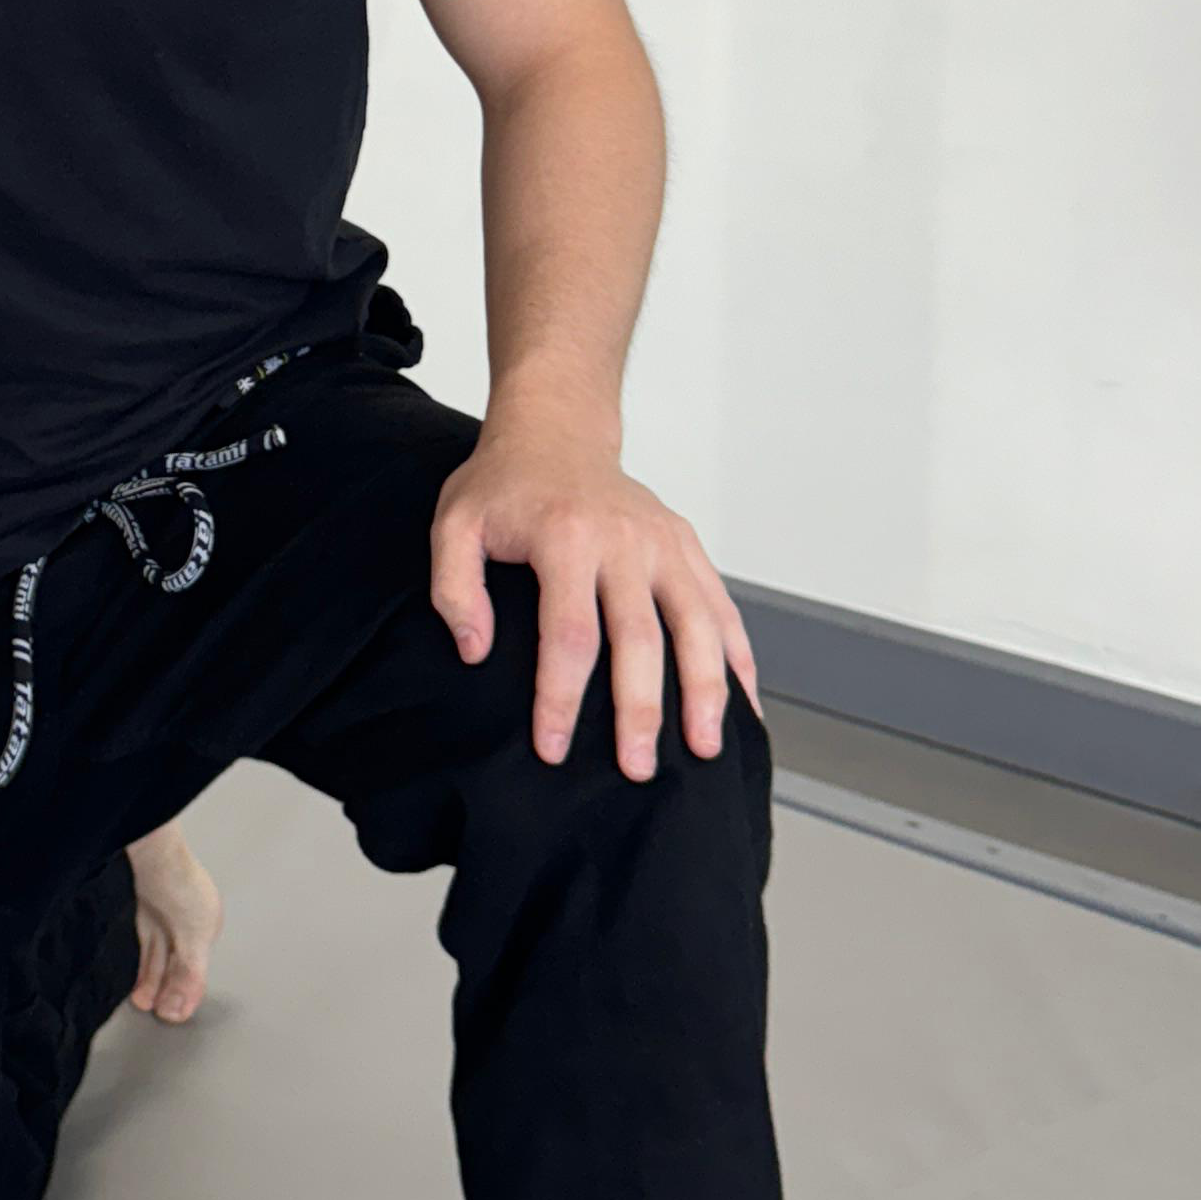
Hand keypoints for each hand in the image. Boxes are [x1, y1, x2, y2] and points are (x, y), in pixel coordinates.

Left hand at [429, 399, 758, 779]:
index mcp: (565, 536)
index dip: (561, 697)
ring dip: (707, 690)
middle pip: (641, 638)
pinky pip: (722, 607)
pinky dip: (738, 656)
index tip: (552, 749)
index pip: (569, 634)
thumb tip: (477, 651)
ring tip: (707, 748)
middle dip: (641, 710)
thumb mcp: (455, 525)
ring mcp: (664, 542)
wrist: (556, 430)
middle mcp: (624, 539)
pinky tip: (744, 703)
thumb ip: (455, 588)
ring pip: (699, 624)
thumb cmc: (503, 486)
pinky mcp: (688, 545)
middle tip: (638, 769)